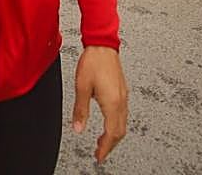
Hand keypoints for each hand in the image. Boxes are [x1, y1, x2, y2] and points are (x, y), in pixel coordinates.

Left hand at [71, 46, 127, 163]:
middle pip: (120, 131)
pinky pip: (122, 113)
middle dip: (110, 145)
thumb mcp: (81, 87)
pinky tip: (108, 123)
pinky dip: (116, 124)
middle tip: (100, 152)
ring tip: (102, 141)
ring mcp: (123, 95)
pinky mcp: (122, 90)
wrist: (102, 45)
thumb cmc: (93, 61)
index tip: (99, 156)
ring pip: (123, 123)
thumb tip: (78, 127)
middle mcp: (121, 101)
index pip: (111, 133)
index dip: (105, 148)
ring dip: (113, 135)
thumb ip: (80, 110)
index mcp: (112, 103)